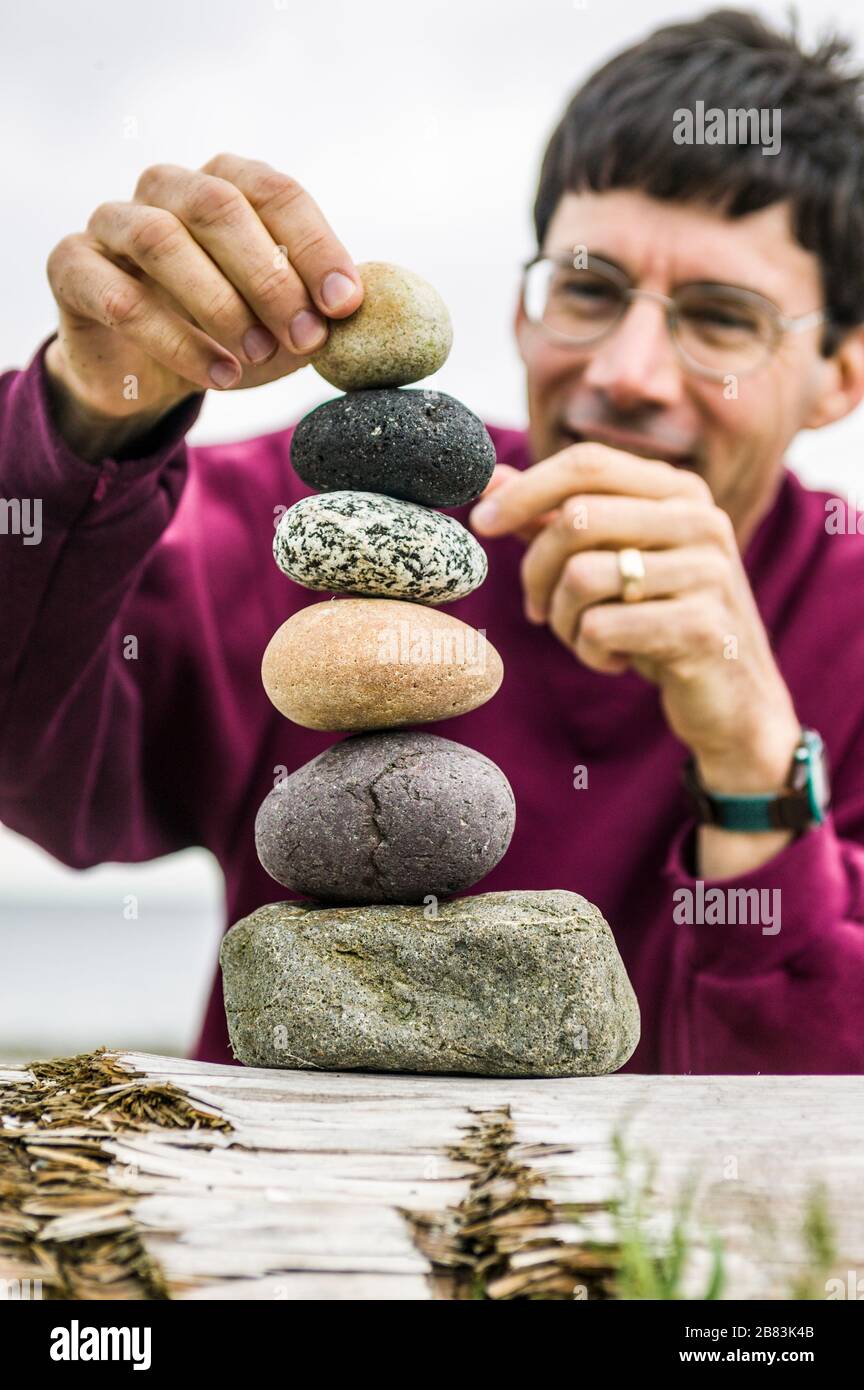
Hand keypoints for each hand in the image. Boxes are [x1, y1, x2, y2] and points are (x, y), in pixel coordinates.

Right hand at [45, 153, 362, 448]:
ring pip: (161, 240)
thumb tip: (373, 302)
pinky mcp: (72, 268)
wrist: (148, 376)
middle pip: (218, 206)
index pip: (274, 191)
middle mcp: (166, 188)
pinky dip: (176, 341)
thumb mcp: (284, 325)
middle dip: (270, 276)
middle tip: (307, 338)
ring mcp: (112, 222)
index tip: (345, 303)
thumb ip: (324, 310)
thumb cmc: (227, 335)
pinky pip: (120, 298)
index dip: (314, 244)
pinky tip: (217, 376)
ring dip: (220, 304)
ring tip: (257, 357)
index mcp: (225, 183)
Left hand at [469, 443, 800, 795]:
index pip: (587, 463)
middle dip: (536, 570)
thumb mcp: (614, 562)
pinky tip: (614, 660)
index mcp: (679, 491)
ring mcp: (706, 572)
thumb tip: (493, 479)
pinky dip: (589, 653)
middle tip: (537, 609)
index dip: (524, 489)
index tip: (481, 522)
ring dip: (563, 619)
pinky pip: (602, 628)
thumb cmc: (662, 619)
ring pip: (582, 576)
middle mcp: (700, 521)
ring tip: (585, 636)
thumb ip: (557, 518)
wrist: (734, 698)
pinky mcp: (700, 627)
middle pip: (576, 517)